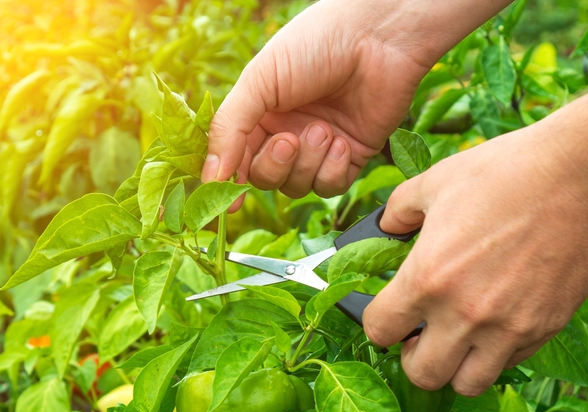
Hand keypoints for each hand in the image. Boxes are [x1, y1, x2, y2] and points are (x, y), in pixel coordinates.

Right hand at [203, 0, 508, 199]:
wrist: (378, 37)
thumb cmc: (315, 45)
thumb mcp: (260, 81)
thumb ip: (230, 129)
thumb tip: (210, 178)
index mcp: (259, 113)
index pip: (235, 159)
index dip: (231, 180)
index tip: (230, 198)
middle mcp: (286, 132)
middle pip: (265, 178)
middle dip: (274, 166)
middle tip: (289, 140)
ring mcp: (318, 148)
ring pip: (298, 186)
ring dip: (308, 163)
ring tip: (324, 128)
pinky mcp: (350, 156)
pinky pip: (330, 187)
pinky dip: (332, 170)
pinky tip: (341, 141)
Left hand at [362, 124, 587, 395]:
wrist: (584, 176)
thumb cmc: (506, 173)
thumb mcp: (436, 181)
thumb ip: (398, 212)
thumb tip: (384, 229)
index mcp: (427, 278)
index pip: (379, 331)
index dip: (378, 323)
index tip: (389, 314)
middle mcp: (464, 314)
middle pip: (421, 375)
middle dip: (413, 357)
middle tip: (421, 334)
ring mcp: (508, 328)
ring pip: (467, 384)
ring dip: (455, 366)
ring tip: (459, 338)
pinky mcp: (544, 328)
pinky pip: (509, 363)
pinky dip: (496, 353)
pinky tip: (497, 322)